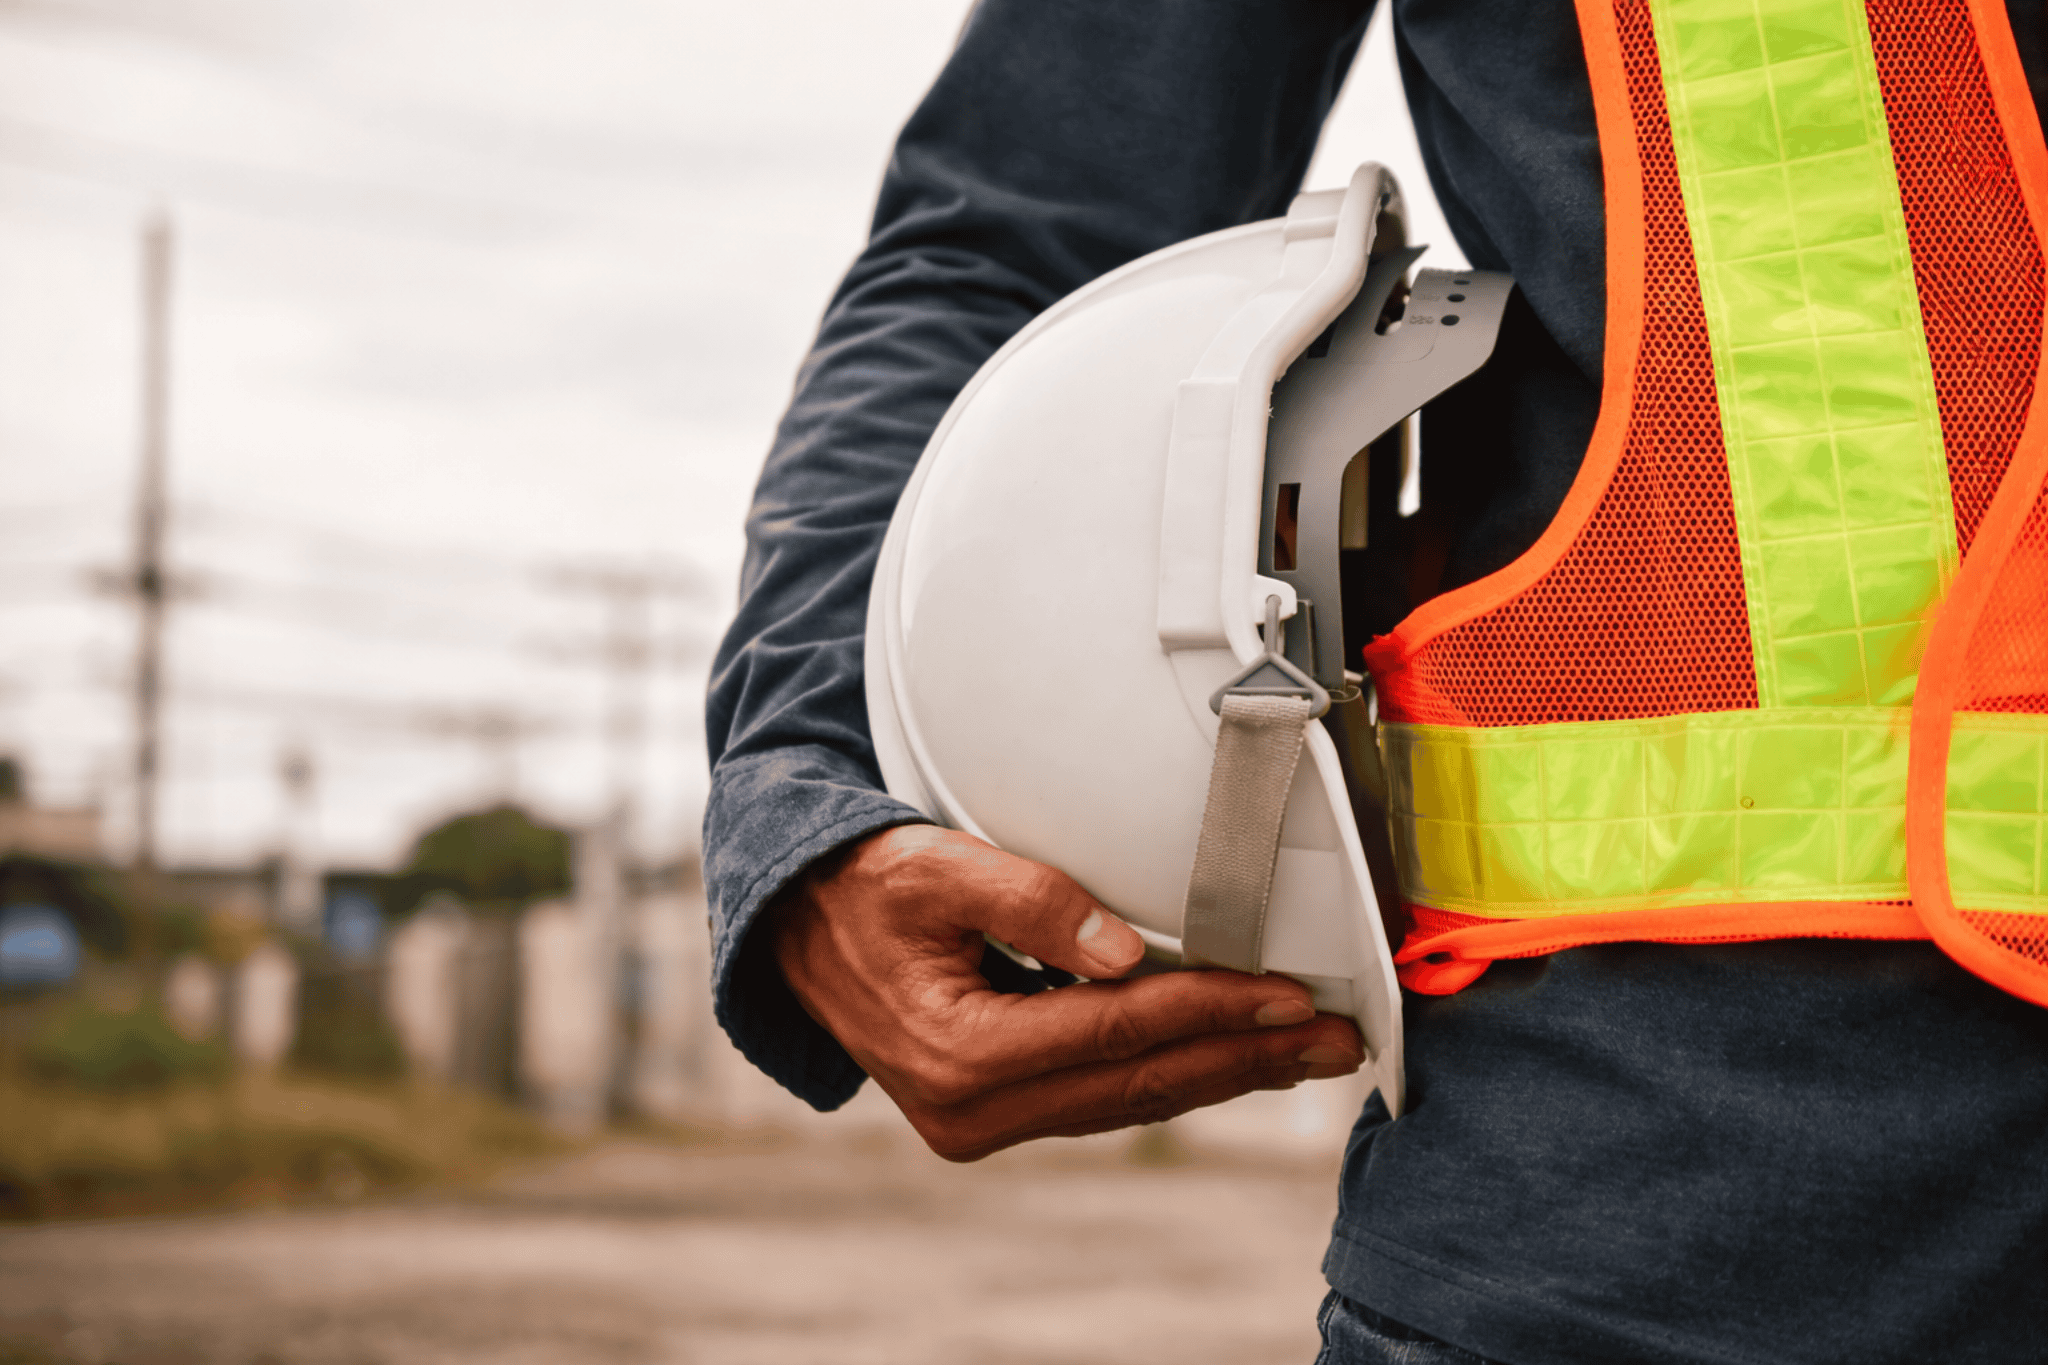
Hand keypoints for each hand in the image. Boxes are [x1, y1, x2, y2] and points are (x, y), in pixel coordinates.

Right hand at [769, 824, 1364, 1160]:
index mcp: (957, 1054)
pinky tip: (1226, 1057)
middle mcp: (970, 1109)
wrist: (794, 928)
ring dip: (1222, 1075)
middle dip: (1244, 1059)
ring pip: (1129, 1100)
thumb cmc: (861, 887)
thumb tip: (1123, 950)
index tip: (1288, 995)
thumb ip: (1029, 901)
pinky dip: (1171, 1074)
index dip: (1210, 1010)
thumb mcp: (934, 868)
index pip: (1115, 1030)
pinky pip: (1102, 1098)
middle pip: (1137, 1083)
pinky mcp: (992, 1112)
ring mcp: (980, 1121)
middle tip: (1337, 1041)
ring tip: (1305, 1053)